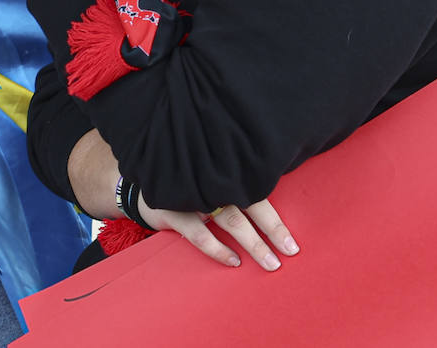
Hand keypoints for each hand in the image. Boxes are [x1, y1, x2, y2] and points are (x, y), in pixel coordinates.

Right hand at [139, 196, 298, 271]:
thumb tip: (270, 217)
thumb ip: (236, 190)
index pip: (258, 193)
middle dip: (272, 231)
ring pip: (231, 219)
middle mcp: (213, 181)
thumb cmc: (188, 184)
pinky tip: (233, 261)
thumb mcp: (211, 181)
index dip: (275, 220)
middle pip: (250, 204)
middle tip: (289, 252)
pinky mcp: (174, 208)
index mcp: (226, 173)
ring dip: (252, 243)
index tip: (293, 244)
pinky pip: (199, 233)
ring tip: (269, 262)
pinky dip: (218, 248)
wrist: (144, 182)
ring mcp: (194, 194)